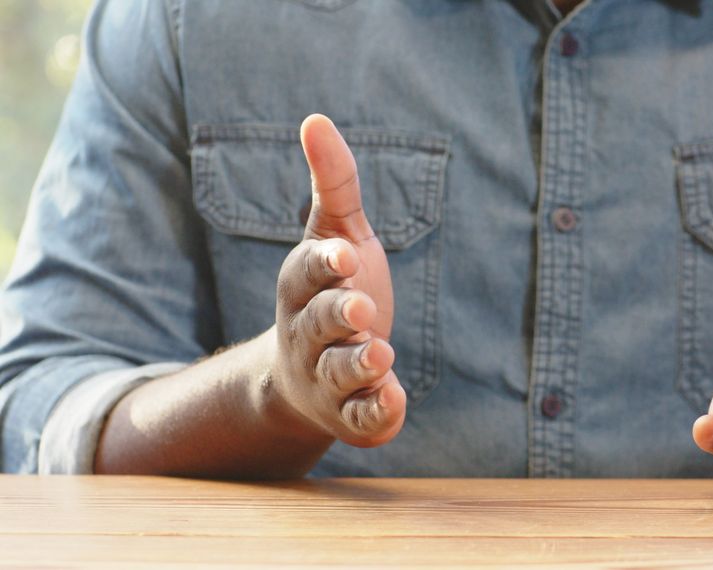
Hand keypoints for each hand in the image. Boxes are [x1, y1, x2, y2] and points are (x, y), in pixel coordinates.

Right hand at [266, 114, 405, 447]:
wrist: (304, 377)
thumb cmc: (328, 292)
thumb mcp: (335, 234)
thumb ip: (333, 184)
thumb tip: (316, 119)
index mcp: (302, 287)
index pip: (307, 272)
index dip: (325, 265)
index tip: (344, 256)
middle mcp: (308, 334)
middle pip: (318, 324)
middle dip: (338, 315)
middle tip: (362, 308)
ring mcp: (328, 378)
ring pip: (337, 374)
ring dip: (357, 365)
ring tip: (381, 355)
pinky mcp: (353, 415)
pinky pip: (361, 419)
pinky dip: (375, 413)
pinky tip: (394, 401)